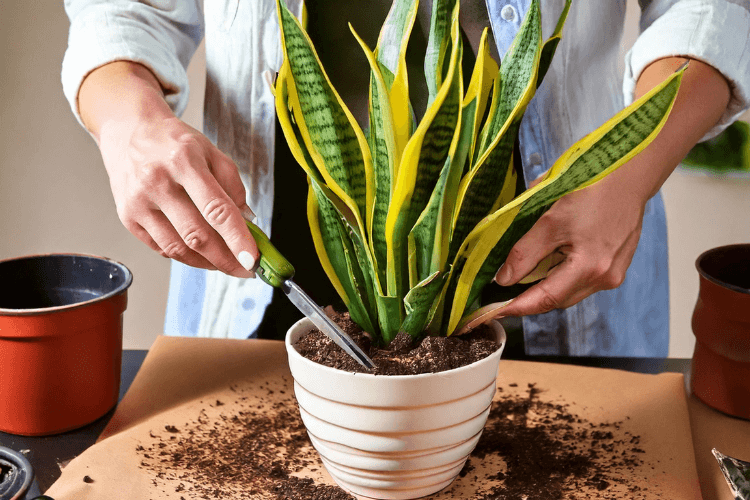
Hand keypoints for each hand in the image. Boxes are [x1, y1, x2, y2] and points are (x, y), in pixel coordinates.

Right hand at [100, 115, 257, 276]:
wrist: (128, 130)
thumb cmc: (173, 142)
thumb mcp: (210, 151)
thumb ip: (233, 185)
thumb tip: (246, 223)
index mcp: (184, 161)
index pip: (216, 209)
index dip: (237, 238)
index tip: (252, 258)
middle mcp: (157, 182)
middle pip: (196, 235)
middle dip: (226, 259)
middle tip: (244, 268)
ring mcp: (138, 202)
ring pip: (178, 248)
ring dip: (207, 263)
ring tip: (224, 263)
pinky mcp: (128, 217)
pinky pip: (162, 248)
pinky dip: (185, 256)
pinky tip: (200, 254)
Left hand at [494, 167, 645, 315]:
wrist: (628, 174)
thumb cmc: (591, 189)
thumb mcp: (549, 220)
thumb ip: (524, 253)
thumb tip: (504, 278)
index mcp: (590, 268)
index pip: (545, 299)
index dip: (517, 307)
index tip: (494, 312)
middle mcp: (605, 278)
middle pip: (558, 299)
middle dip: (529, 297)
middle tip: (502, 293)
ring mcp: (613, 273)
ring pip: (569, 290)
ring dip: (546, 285)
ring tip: (523, 272)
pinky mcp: (616, 264)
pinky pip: (582, 279)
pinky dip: (561, 274)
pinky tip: (550, 260)